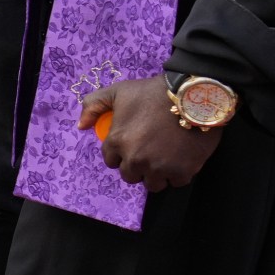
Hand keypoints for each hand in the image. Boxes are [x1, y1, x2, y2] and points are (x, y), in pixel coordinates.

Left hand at [78, 75, 223, 191]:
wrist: (193, 95)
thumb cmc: (153, 92)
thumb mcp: (118, 91)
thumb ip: (94, 105)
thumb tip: (81, 126)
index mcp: (117, 142)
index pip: (111, 161)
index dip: (121, 153)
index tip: (133, 145)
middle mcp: (135, 159)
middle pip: (130, 176)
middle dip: (138, 166)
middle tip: (150, 152)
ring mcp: (159, 168)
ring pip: (153, 183)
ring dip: (157, 174)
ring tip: (166, 158)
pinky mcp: (182, 171)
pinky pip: (176, 182)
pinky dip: (179, 173)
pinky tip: (182, 158)